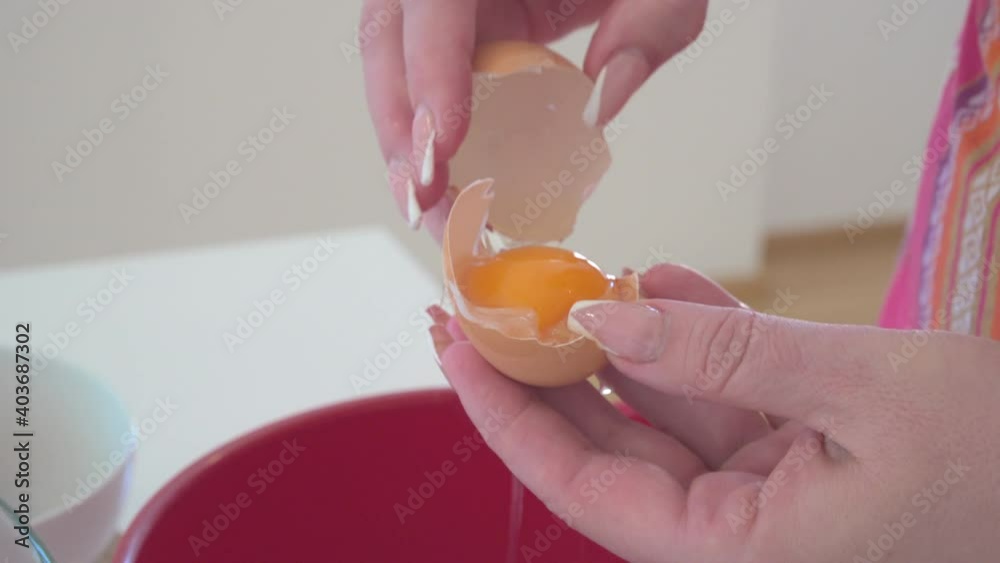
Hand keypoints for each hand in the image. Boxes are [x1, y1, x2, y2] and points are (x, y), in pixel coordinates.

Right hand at [360, 0, 707, 238]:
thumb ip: (651, 23)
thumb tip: (602, 103)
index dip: (430, 68)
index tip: (446, 142)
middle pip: (390, 41)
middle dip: (401, 130)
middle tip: (428, 201)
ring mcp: (449, 9)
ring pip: (396, 72)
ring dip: (408, 152)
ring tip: (439, 216)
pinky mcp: (461, 36)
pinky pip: (428, 90)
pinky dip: (433, 147)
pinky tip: (451, 196)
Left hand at [430, 263, 999, 561]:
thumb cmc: (998, 460)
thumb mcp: (862, 388)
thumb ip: (724, 354)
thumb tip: (603, 321)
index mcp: (737, 550)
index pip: (580, 486)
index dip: (507, 415)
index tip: (457, 347)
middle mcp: (736, 530)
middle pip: (604, 449)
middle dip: (543, 372)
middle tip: (491, 303)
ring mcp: (762, 490)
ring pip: (657, 413)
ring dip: (616, 344)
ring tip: (572, 280)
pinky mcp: (791, 451)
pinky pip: (715, 394)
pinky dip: (689, 337)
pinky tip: (659, 286)